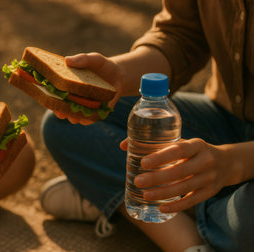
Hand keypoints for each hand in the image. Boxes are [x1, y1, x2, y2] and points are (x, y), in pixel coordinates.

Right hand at [53, 52, 122, 124]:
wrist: (118, 74)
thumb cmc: (100, 65)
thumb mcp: (93, 59)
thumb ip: (81, 59)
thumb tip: (67, 60)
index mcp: (66, 86)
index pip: (53, 94)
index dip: (48, 97)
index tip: (47, 98)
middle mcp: (72, 99)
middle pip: (61, 108)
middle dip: (60, 112)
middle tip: (61, 113)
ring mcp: (83, 107)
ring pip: (74, 117)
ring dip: (73, 118)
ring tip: (74, 117)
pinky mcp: (96, 112)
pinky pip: (90, 119)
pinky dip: (88, 120)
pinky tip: (88, 118)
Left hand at [120, 138, 234, 212]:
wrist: (227, 162)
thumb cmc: (193, 151)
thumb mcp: (181, 142)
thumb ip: (154, 143)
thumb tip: (123, 145)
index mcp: (197, 145)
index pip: (179, 150)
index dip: (161, 157)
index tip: (143, 163)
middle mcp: (206, 161)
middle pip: (180, 171)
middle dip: (157, 178)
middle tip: (138, 181)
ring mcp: (209, 178)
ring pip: (185, 187)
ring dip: (163, 193)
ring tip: (145, 195)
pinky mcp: (210, 192)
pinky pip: (192, 201)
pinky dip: (177, 206)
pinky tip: (161, 207)